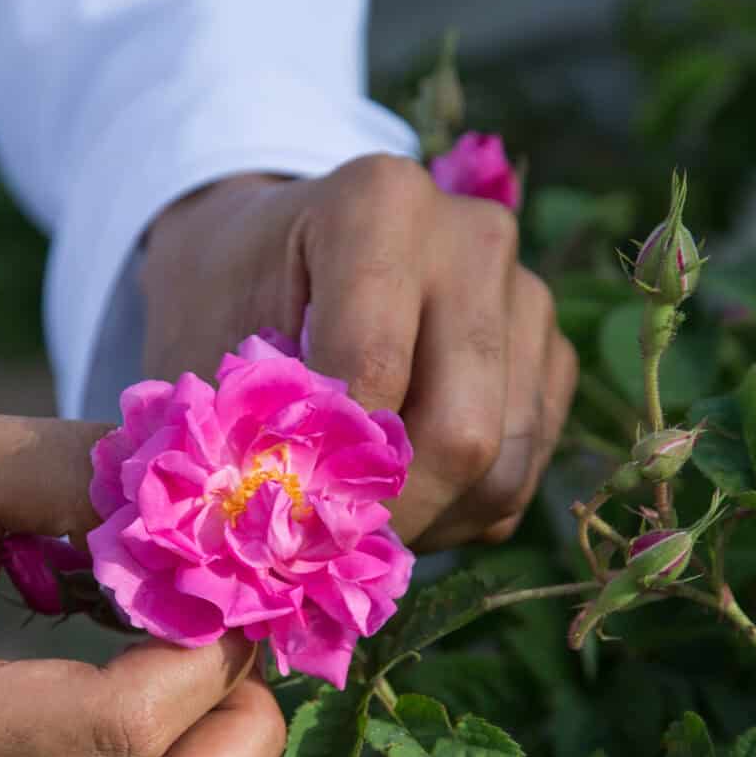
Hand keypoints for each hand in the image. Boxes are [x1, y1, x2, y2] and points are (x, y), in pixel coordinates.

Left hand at [139, 156, 577, 550]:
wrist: (270, 255)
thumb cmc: (227, 302)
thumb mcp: (204, 349)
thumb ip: (243, 434)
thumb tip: (281, 553)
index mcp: (378, 204)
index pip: (374, 372)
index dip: (331, 471)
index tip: (283, 512)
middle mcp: (472, 235)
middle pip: (461, 429)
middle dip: (393, 514)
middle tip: (327, 546)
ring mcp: (525, 291)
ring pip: (504, 463)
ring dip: (430, 519)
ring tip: (358, 515)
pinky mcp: (551, 348)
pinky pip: (526, 466)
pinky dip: (463, 508)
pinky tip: (401, 489)